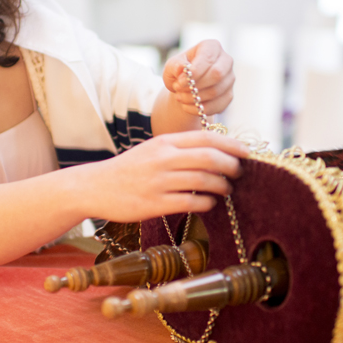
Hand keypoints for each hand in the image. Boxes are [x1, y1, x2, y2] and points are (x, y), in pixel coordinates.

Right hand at [76, 131, 247, 221]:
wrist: (96, 187)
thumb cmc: (130, 169)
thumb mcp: (153, 149)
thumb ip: (180, 148)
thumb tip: (216, 150)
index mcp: (165, 142)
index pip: (206, 138)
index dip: (231, 145)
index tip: (246, 152)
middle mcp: (163, 158)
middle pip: (210, 158)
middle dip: (231, 165)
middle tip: (239, 172)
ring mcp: (159, 181)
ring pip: (203, 181)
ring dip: (222, 186)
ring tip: (226, 189)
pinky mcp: (155, 204)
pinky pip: (190, 202)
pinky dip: (206, 203)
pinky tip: (209, 203)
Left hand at [163, 40, 235, 116]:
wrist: (186, 86)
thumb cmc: (180, 71)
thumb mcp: (172, 66)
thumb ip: (175, 66)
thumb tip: (181, 68)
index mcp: (212, 47)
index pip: (207, 58)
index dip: (194, 72)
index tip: (179, 82)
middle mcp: (225, 60)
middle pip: (217, 74)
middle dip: (195, 86)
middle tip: (178, 90)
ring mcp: (230, 78)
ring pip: (216, 91)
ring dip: (194, 98)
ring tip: (179, 97)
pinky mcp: (229, 95)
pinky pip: (218, 105)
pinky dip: (200, 109)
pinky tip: (186, 106)